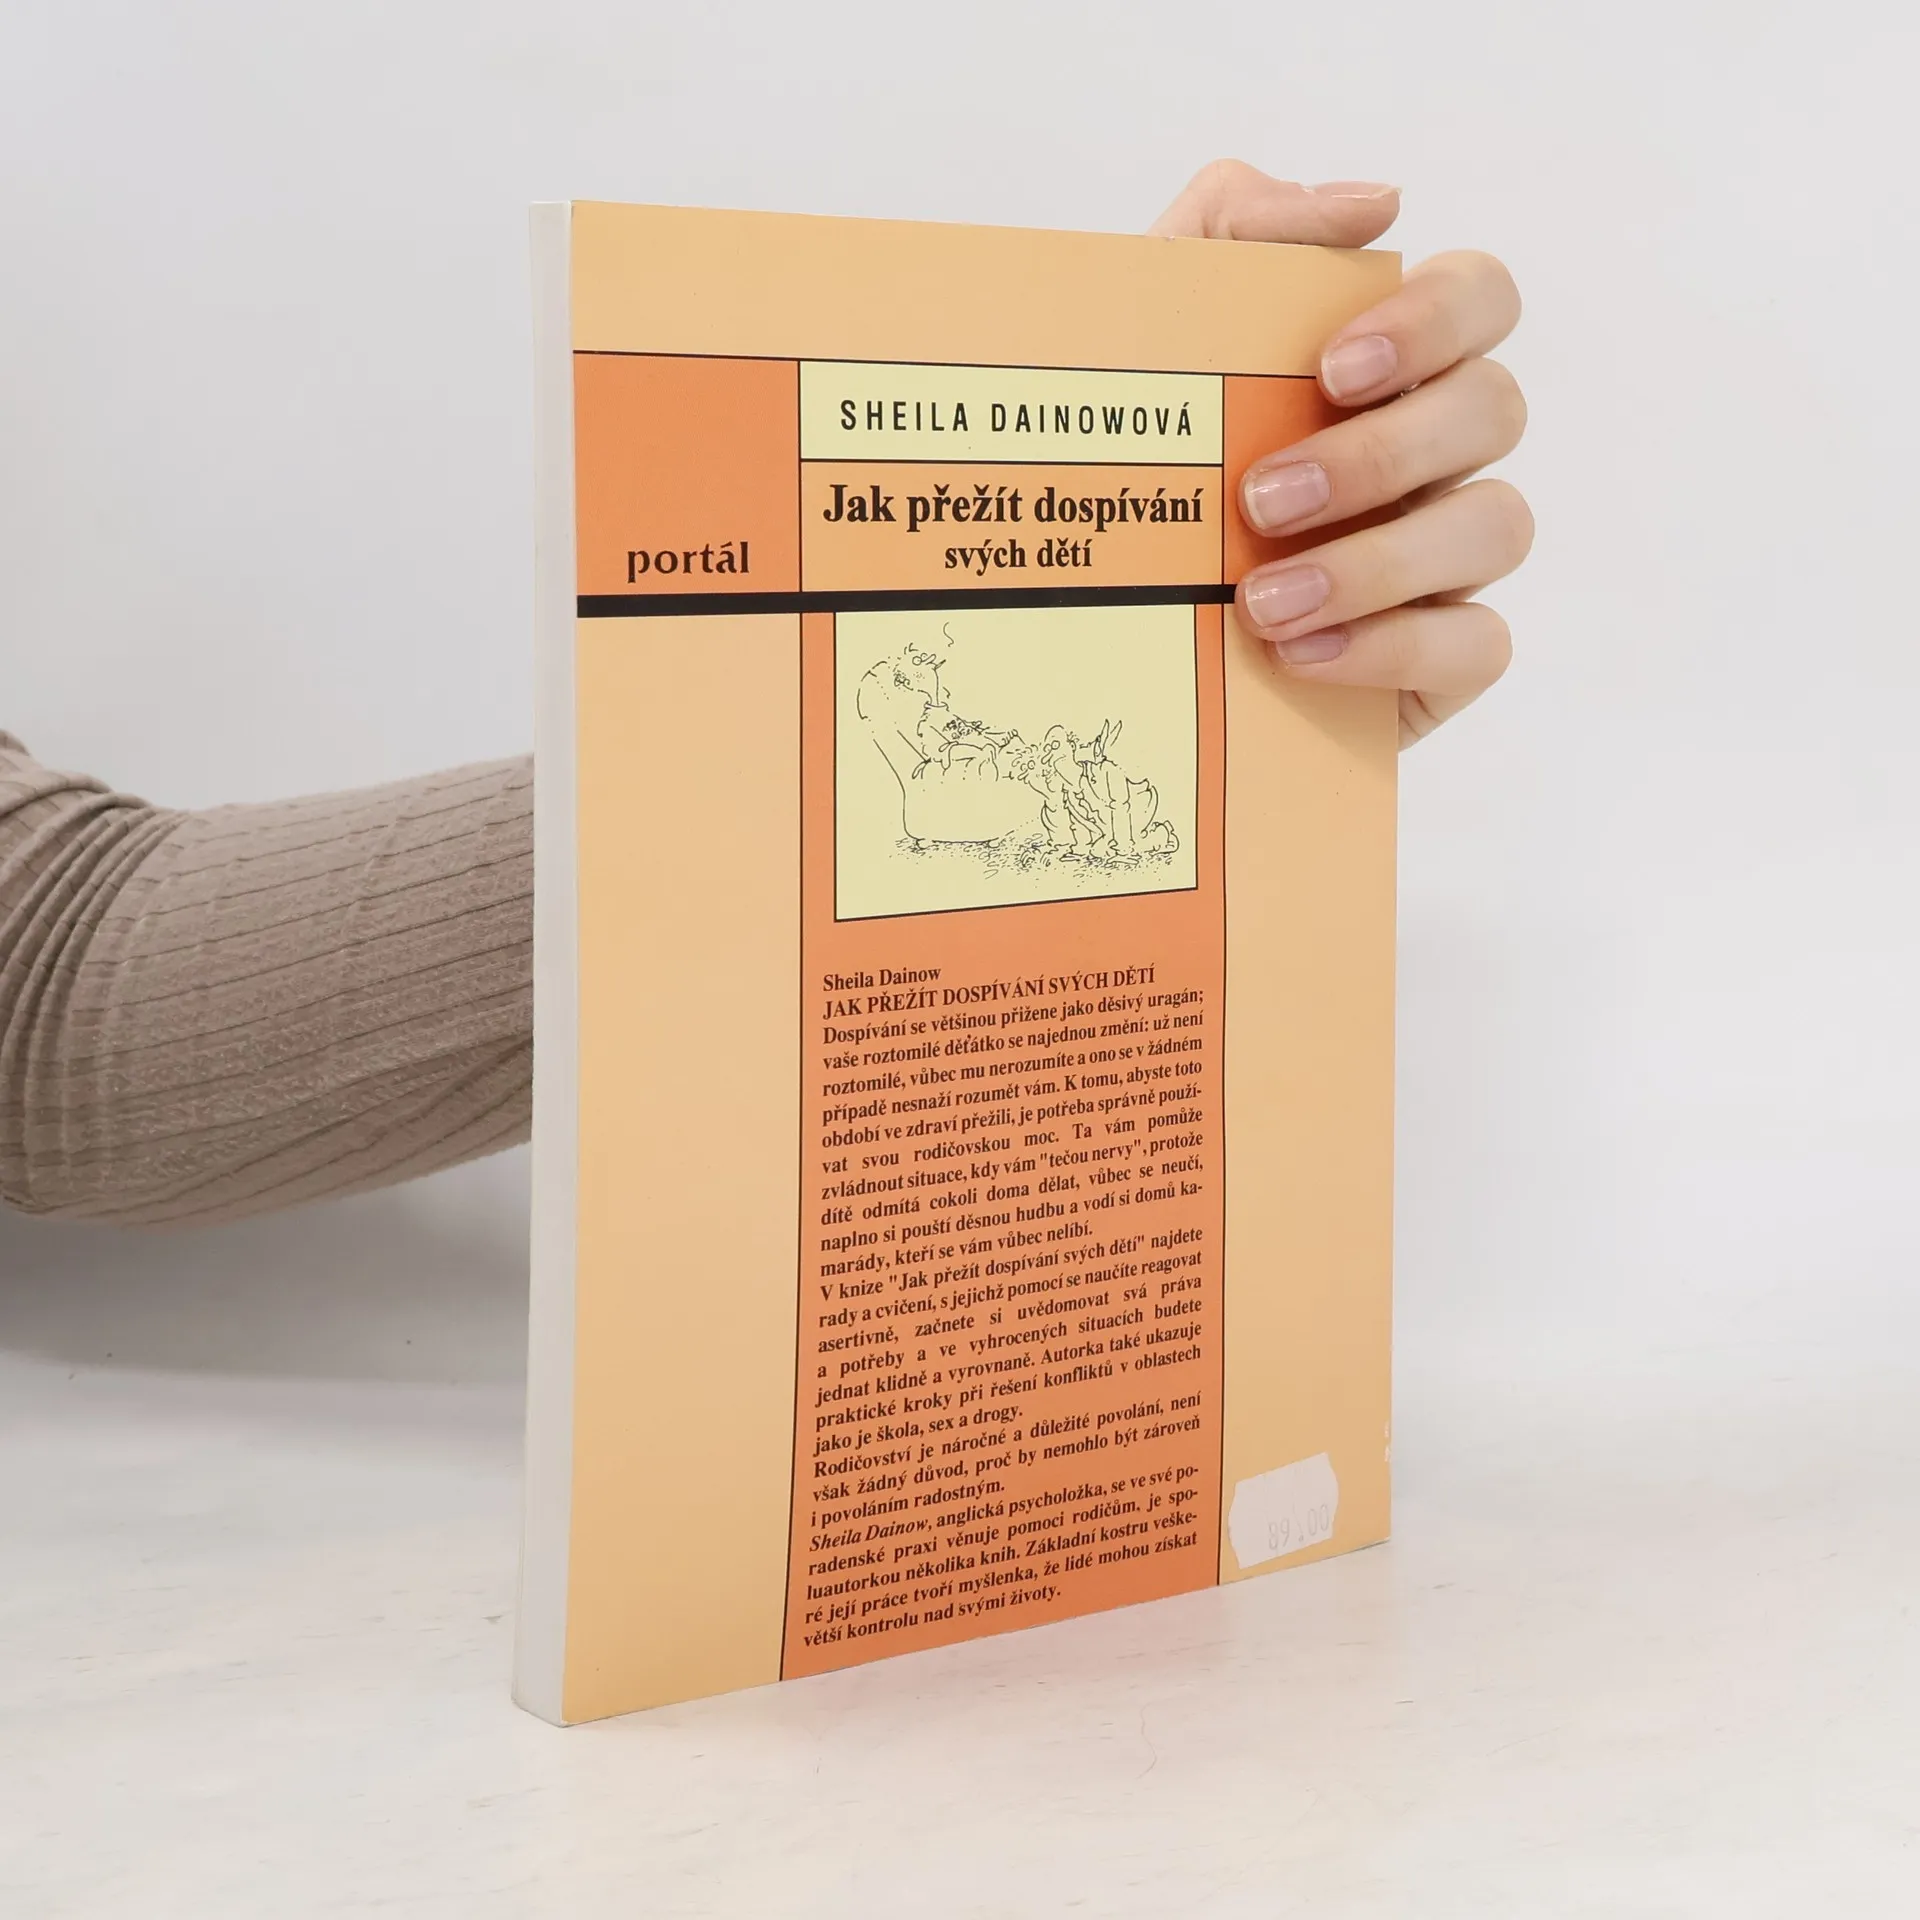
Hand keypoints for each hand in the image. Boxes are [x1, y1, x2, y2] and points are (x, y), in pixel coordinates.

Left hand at [1151, 161, 1530, 745]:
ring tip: (1263, 601)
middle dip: (1382, 453)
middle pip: (1493, 410)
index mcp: (1391, 366)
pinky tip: (1302, 654)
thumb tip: (1378, 204)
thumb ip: (1237, 226)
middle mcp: (1436, 453)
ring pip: (1497, 526)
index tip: (1333, 369)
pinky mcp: (1437, 658)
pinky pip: (1478, 645)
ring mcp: (1446, 556)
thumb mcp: (1151, 327)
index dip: (1435, 319)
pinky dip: (1394, 648)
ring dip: (1379, 562)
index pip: (1479, 298)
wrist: (1093, 610)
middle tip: (1262, 500)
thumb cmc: (1141, 455)